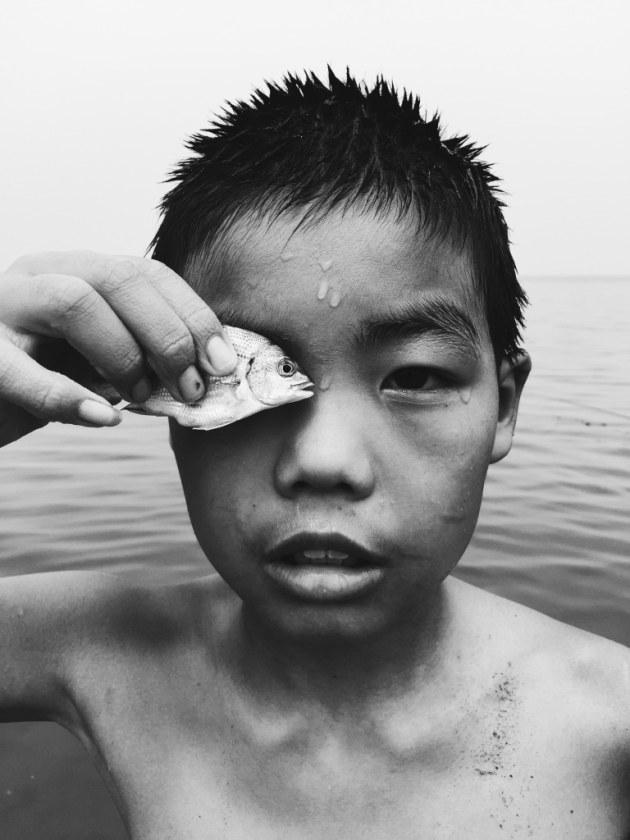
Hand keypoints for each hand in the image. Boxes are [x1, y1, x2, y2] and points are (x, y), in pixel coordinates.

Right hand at [0, 250, 236, 446]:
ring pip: (75, 302)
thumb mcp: (94, 364)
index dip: (192, 314)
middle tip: (191, 387)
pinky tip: (102, 418)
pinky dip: (68, 396)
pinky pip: (19, 369)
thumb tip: (204, 375)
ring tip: (142, 396)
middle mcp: (38, 277)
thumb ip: (138, 358)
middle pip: (117, 278)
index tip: (223, 362)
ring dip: (124, 354)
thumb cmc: (39, 384)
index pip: (145, 273)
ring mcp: (2, 308)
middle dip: (168, 334)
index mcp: (74, 273)